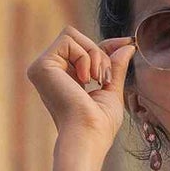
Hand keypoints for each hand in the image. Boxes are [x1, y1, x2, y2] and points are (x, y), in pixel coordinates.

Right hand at [26, 27, 136, 152]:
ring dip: (94, 55)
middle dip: (100, 54)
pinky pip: (67, 40)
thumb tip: (128, 46)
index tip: (128, 44)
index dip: (105, 45)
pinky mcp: (41, 66)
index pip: (82, 50)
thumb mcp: (111, 89)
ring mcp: (42, 69)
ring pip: (72, 36)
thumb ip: (116, 66)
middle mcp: (49, 72)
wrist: (88, 135)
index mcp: (62, 79)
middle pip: (77, 38)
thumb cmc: (99, 124)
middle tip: (105, 78)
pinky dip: (84, 56)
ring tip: (97, 80)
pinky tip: (85, 79)